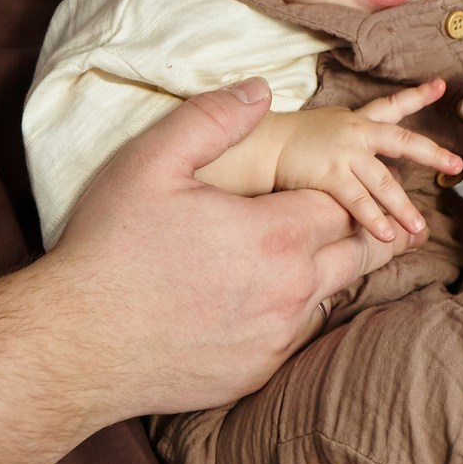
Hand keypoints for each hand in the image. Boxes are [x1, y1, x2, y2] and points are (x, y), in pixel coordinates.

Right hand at [49, 81, 402, 415]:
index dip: (339, 188)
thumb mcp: (150, 162)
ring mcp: (276, 339)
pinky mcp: (257, 373)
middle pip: (357, 255)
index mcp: (277, 236)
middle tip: (385, 222)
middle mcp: (291, 292)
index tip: (336, 180)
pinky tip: (270, 301)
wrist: (77, 345)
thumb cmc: (109, 249)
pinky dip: (292, 315)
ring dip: (329, 275)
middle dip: (364, 231)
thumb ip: (213, 119)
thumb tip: (260, 89)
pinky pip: (294, 338)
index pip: (341, 204)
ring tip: (325, 256)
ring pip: (329, 298)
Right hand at [269, 81, 462, 242]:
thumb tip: (389, 171)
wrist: (262, 145)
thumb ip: (360, 146)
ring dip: (402, 206)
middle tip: (456, 164)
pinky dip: (374, 219)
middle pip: (403, 141)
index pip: (393, 105)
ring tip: (419, 226)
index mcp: (358, 120)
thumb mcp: (332, 131)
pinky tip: (387, 235)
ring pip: (384, 181)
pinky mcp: (329, 175)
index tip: (443, 87)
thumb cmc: (295, 141)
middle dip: (432, 153)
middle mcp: (356, 133)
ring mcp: (344, 154)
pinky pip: (358, 201)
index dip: (419, 95)